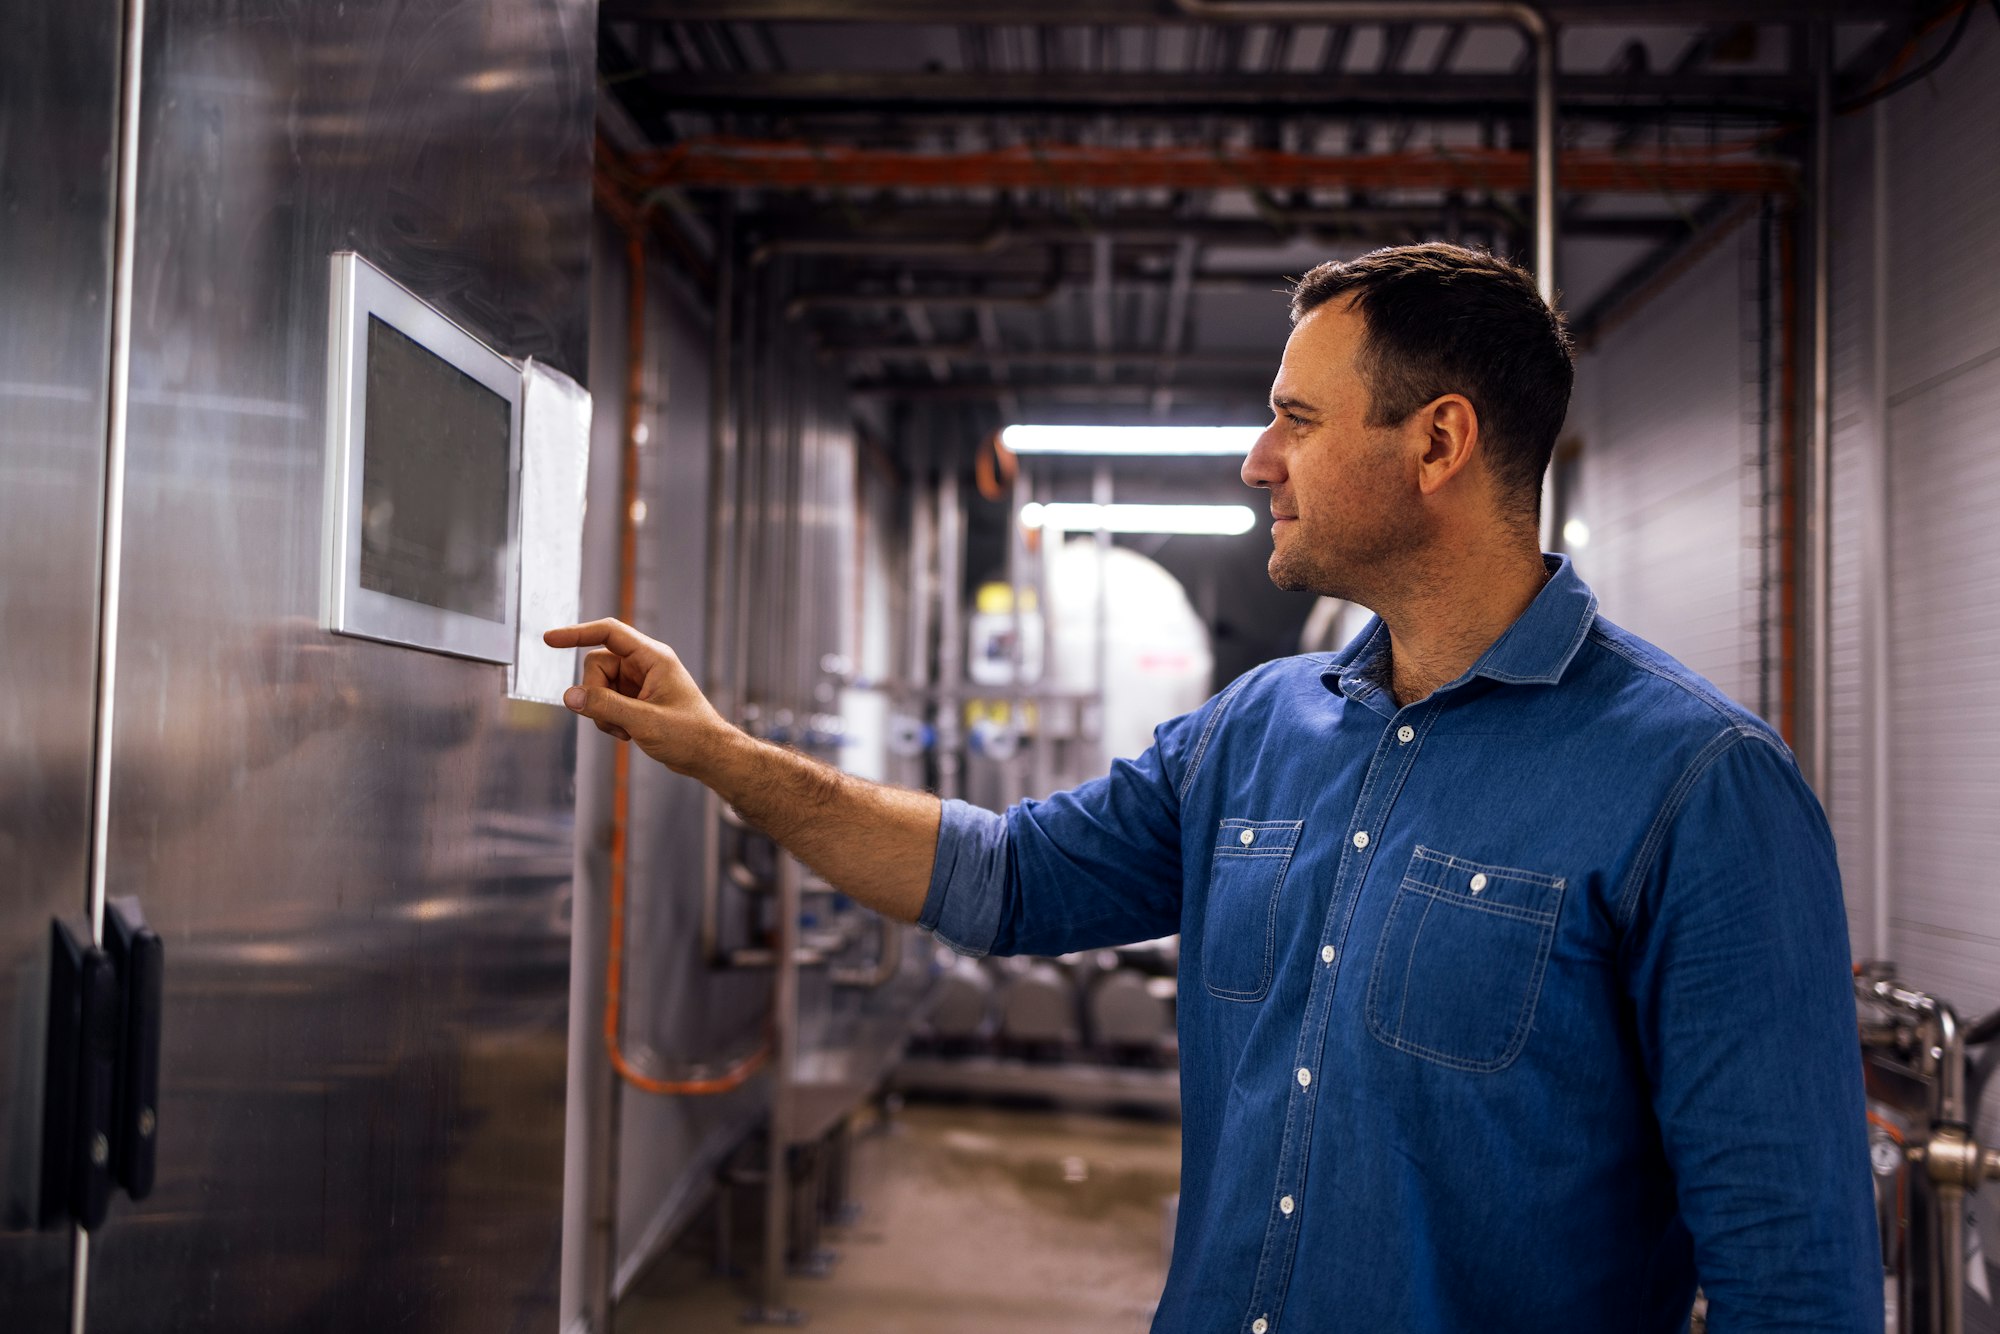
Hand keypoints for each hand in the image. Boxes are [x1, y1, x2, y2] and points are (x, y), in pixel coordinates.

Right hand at [542, 618, 731, 774]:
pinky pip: (605, 701)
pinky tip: (628, 734)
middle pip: (597, 664)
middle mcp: (645, 664)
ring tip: (626, 730)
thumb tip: (570, 696)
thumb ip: (605, 706)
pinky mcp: (635, 698)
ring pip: (598, 686)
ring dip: (602, 711)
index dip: (576, 633)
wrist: (708, 755)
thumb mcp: (644, 721)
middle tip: (612, 719)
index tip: (550, 639)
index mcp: (653, 657)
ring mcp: (639, 682)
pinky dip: (608, 719)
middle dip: (595, 694)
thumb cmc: (690, 734)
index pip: (608, 632)